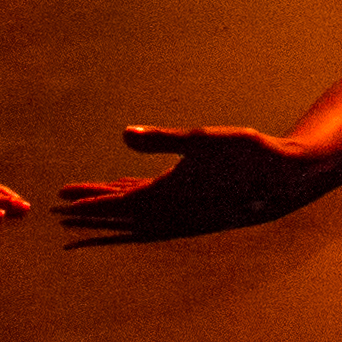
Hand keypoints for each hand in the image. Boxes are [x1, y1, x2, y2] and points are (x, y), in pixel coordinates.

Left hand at [60, 125, 341, 231]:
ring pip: (136, 203)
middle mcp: (171, 202)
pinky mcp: (192, 191)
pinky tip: (130, 189)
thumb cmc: (243, 151)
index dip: (91, 202)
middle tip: (61, 204)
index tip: (63, 204)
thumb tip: (124, 135)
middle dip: (93, 204)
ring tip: (86, 198)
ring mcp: (181, 199)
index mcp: (168, 192)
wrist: (280, 168)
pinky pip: (153, 197)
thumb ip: (161, 139)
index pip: (120, 201)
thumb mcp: (200, 139)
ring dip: (112, 201)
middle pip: (122, 206)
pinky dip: (135, 195)